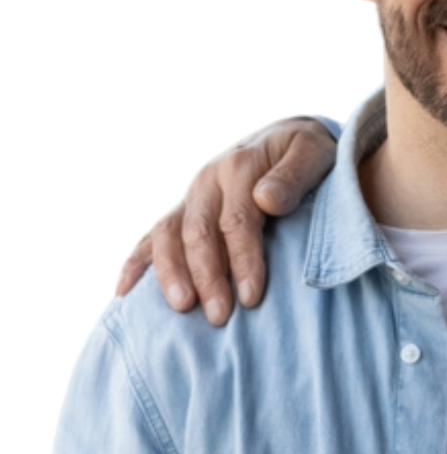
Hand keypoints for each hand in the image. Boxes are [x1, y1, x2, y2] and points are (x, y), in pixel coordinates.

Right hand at [112, 117, 337, 325]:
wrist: (288, 137)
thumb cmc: (308, 151)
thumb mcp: (314, 152)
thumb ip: (294, 175)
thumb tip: (267, 200)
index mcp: (240, 166)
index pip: (237, 220)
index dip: (243, 260)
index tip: (251, 297)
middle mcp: (209, 179)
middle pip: (199, 232)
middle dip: (208, 277)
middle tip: (220, 316)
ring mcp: (192, 195)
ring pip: (168, 234)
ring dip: (171, 273)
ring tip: (181, 307)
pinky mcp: (184, 208)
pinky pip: (151, 235)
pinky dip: (136, 262)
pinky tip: (126, 292)